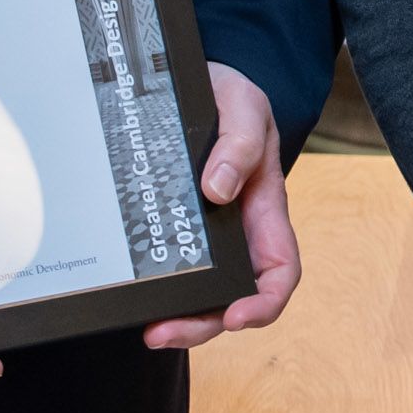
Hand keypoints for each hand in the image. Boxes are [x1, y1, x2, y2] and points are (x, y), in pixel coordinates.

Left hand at [144, 64, 301, 349]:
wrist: (195, 80)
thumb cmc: (230, 95)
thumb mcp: (244, 106)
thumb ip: (240, 143)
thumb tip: (218, 191)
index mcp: (263, 208)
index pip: (279, 270)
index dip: (263, 302)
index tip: (236, 315)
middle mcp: (236, 230)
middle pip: (233, 297)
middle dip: (204, 324)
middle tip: (163, 332)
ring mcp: (202, 232)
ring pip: (198, 291)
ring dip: (177, 317)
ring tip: (147, 328)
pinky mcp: (170, 225)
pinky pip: (167, 266)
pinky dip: (155, 289)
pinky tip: (133, 295)